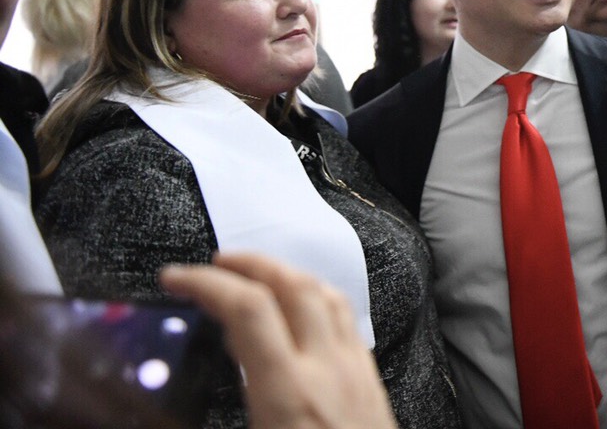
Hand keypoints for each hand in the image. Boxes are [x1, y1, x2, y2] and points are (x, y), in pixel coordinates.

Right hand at [160, 253, 397, 428]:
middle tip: (213, 265)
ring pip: (327, 295)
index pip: (248, 310)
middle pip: (292, 286)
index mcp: (287, 396)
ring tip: (254, 276)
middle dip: (250, 263)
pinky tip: (302, 311)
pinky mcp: (372, 382)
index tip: (176, 277)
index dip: (207, 283)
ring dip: (287, 274)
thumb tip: (164, 413)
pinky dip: (317, 299)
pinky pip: (347, 321)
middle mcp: (326, 372)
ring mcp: (355, 373)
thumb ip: (224, 410)